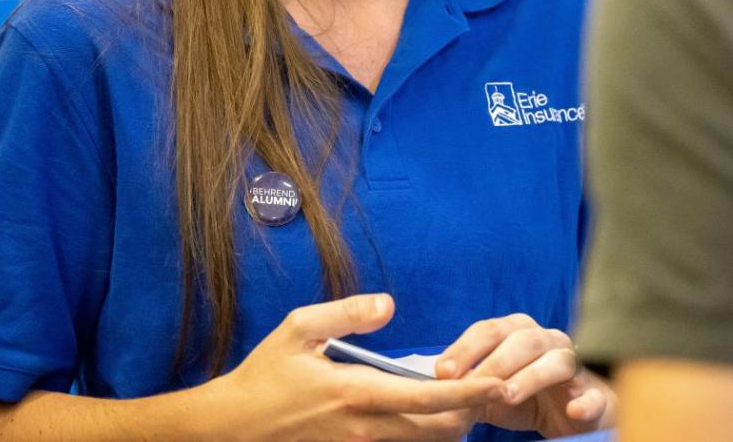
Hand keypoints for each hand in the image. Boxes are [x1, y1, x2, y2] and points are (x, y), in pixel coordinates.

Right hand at [203, 293, 503, 441]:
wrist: (233, 428)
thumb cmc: (266, 375)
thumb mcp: (299, 328)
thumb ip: (349, 313)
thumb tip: (390, 304)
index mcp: (357, 392)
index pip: (429, 395)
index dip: (471, 390)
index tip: (500, 380)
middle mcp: (366, 429)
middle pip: (439, 430)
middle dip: (470, 411)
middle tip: (491, 386)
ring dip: (449, 425)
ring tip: (465, 399)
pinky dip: (422, 435)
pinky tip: (426, 414)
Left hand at [435, 314, 616, 436]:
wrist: (574, 414)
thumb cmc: (528, 395)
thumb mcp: (493, 391)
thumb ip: (470, 385)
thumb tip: (432, 388)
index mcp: (521, 334)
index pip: (490, 329)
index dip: (465, 347)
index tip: (441, 371)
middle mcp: (549, 341)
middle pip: (523, 339)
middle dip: (493, 361)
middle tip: (468, 385)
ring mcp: (576, 366)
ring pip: (557, 361)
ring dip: (531, 377)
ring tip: (506, 396)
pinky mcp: (597, 395)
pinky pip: (594, 395)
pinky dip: (585, 402)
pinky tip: (574, 410)